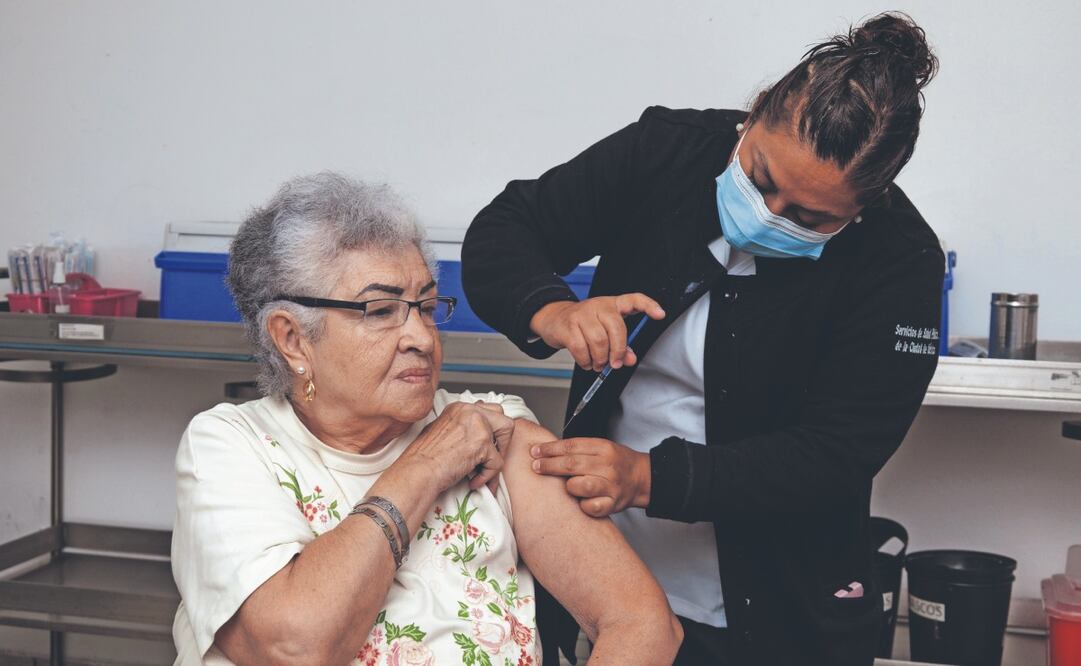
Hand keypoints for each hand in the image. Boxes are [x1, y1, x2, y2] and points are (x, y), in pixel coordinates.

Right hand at [399, 401, 514, 493]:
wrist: (418, 471)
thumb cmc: (424, 457)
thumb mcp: (443, 432)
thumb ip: (462, 429)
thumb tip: (478, 437)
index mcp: (460, 408)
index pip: (490, 411)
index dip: (492, 432)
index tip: (487, 447)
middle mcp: (470, 411)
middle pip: (504, 420)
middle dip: (503, 441)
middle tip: (491, 458)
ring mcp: (477, 425)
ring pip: (507, 438)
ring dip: (498, 457)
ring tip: (484, 470)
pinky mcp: (482, 443)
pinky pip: (497, 463)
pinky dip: (488, 476)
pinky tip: (473, 481)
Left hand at [529, 438, 650, 516]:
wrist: (641, 478)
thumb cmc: (616, 462)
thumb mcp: (600, 448)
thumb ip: (577, 449)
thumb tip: (545, 451)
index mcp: (603, 448)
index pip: (571, 446)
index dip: (550, 449)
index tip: (535, 451)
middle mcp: (607, 465)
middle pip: (572, 464)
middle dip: (549, 465)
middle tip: (535, 466)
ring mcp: (611, 485)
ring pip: (581, 486)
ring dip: (569, 486)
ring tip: (566, 487)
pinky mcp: (613, 504)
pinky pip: (591, 507)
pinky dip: (583, 506)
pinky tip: (581, 503)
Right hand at [530, 294, 664, 371]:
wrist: (553, 318)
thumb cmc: (584, 325)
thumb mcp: (605, 330)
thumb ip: (621, 344)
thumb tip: (630, 359)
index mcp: (612, 304)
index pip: (634, 299)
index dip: (649, 306)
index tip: (660, 315)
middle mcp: (598, 305)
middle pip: (616, 328)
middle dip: (618, 351)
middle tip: (615, 363)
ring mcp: (581, 314)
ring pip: (598, 341)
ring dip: (600, 359)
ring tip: (598, 363)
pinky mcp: (567, 326)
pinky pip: (580, 349)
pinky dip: (585, 361)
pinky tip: (586, 362)